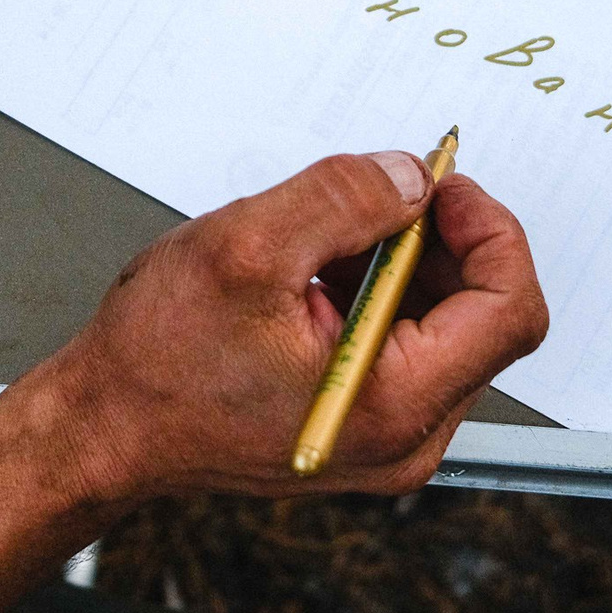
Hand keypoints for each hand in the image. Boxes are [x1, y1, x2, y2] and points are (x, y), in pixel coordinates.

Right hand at [25, 153, 546, 504]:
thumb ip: (342, 199)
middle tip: (378, 192)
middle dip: (437, 239)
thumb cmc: (157, 362)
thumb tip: (411, 178)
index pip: (509, 310)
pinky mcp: (358, 419)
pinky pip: (400, 340)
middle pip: (482, 314)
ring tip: (323, 241)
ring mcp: (385, 433)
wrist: (102, 429)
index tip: (440, 184)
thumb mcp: (247, 249)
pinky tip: (313, 275)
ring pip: (441, 323)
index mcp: (394, 405)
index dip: (489, 230)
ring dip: (400, 261)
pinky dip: (374, 290)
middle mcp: (406, 434)